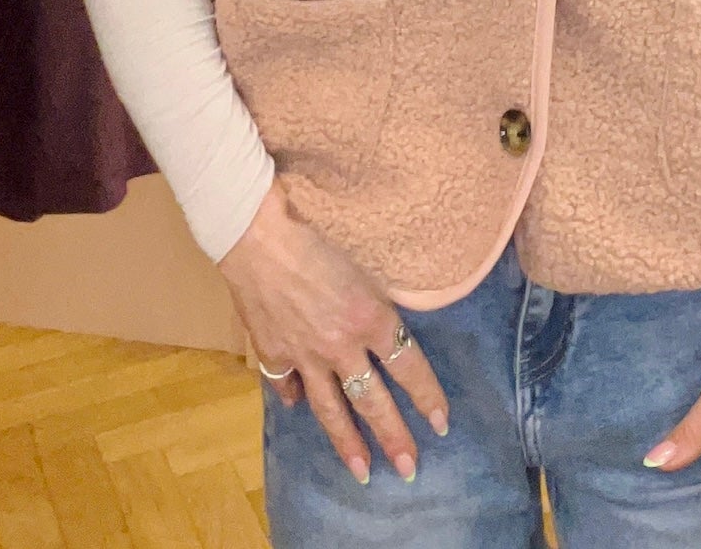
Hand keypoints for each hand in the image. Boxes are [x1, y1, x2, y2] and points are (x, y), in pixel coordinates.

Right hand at [218, 181, 450, 483]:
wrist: (258, 234)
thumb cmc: (318, 230)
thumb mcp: (364, 259)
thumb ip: (377, 297)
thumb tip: (390, 322)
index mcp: (370, 317)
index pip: (408, 366)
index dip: (427, 397)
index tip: (441, 423)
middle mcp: (340, 345)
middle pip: (373, 400)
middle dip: (394, 437)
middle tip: (410, 469)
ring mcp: (304, 354)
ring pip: (330, 408)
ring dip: (348, 442)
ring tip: (362, 471)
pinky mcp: (272, 350)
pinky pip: (284, 381)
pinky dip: (290, 395)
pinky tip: (295, 407)